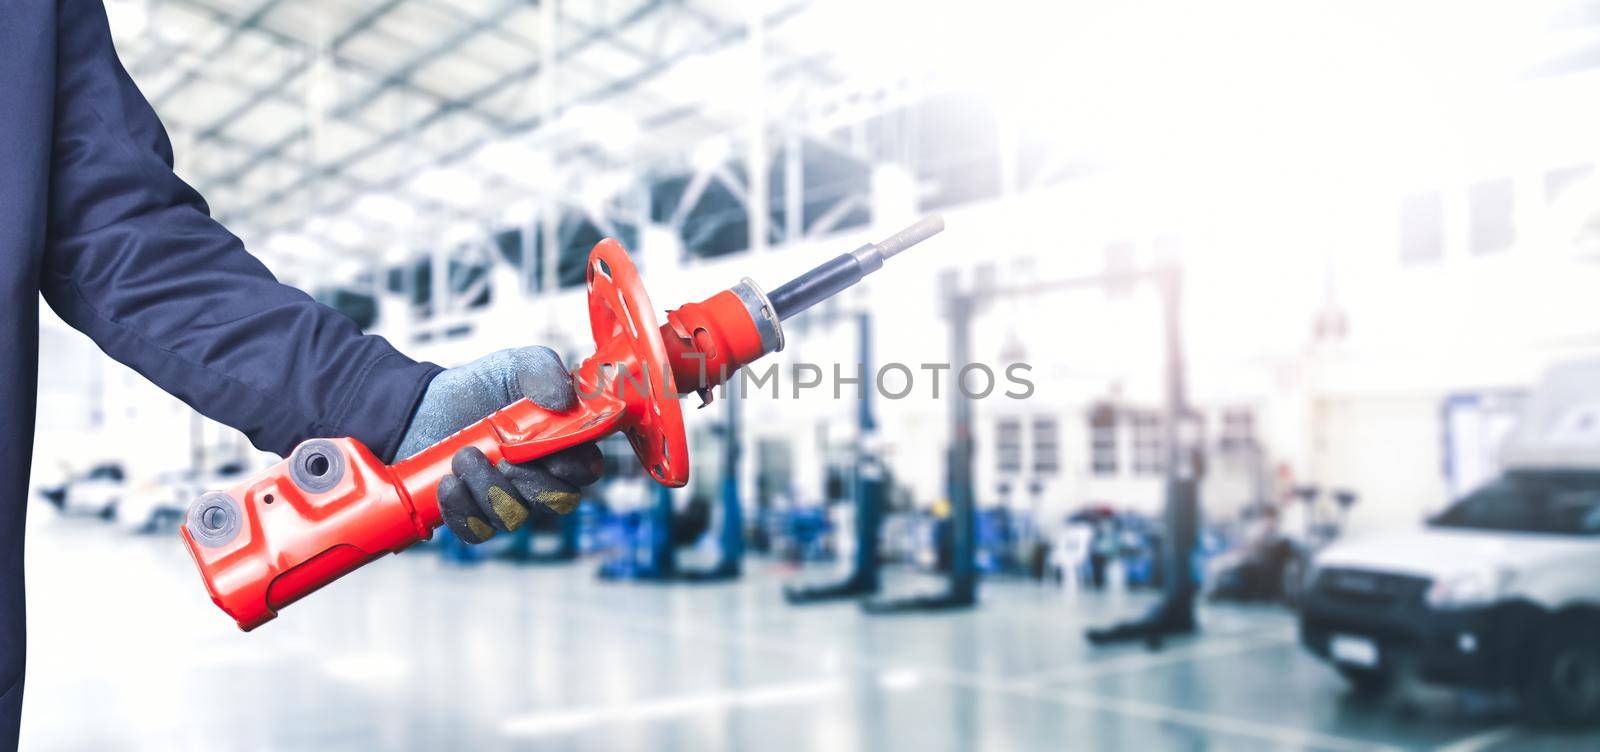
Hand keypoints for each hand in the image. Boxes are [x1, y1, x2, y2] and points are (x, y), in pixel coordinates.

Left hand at [397, 346, 602, 542]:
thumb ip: (544, 371)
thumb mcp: (515, 365)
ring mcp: (507, 500)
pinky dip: (463, 511)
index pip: (586, 470)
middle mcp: (540, 478)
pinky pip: (477, 530)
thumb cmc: (480, 387)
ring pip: (514, 517)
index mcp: (561, 445)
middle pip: (557, 502)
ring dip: (488, 490)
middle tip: (502, 457)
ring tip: (463, 457)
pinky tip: (449, 483)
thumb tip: (564, 400)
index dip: (575, 469)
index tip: (552, 457)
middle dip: (529, 482)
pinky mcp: (473, 514)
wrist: (426, 405)